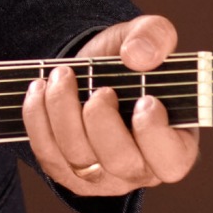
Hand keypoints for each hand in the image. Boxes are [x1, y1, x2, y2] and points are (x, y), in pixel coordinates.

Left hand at [22, 14, 198, 198]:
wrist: (91, 72)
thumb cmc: (130, 62)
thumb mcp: (148, 36)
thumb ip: (155, 36)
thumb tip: (138, 56)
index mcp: (174, 145)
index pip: (171, 160)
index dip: (155, 135)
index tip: (145, 100)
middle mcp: (140, 169)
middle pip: (120, 162)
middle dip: (102, 121)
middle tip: (100, 89)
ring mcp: (102, 177)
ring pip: (79, 159)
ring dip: (64, 112)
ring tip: (62, 75)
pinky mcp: (66, 173)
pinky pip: (47, 154)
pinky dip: (38, 118)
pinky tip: (40, 88)